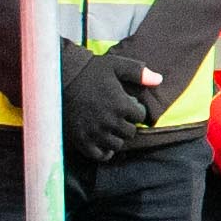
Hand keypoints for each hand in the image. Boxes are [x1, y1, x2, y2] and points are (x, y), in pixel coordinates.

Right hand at [60, 48, 165, 165]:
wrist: (61, 79)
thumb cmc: (90, 71)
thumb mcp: (116, 65)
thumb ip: (138, 72)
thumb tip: (159, 79)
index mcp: (121, 104)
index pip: (140, 116)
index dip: (136, 110)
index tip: (129, 105)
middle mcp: (110, 121)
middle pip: (130, 132)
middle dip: (127, 123)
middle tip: (119, 116)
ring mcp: (96, 132)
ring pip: (117, 144)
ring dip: (117, 137)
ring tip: (111, 127)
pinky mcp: (82, 140)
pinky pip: (100, 155)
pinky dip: (105, 152)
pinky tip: (104, 143)